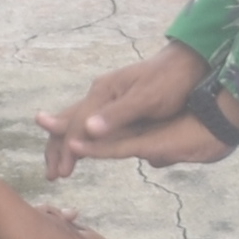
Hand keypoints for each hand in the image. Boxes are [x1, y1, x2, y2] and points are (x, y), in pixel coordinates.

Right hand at [38, 45, 228, 176]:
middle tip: (50, 176)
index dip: (67, 150)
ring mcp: (107, 97)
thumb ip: (118, 115)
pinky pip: (89, 120)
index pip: (76, 125)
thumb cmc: (170, 80)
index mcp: (103, 93)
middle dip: (57, 148)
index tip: (61, 173)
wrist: (187, 62)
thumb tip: (87, 131)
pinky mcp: (116, 102)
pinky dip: (78, 136)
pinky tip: (80, 146)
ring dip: (64, 143)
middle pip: (68, 122)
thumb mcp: (147, 99)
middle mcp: (100, 94)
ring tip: (58, 166)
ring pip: (75, 121)